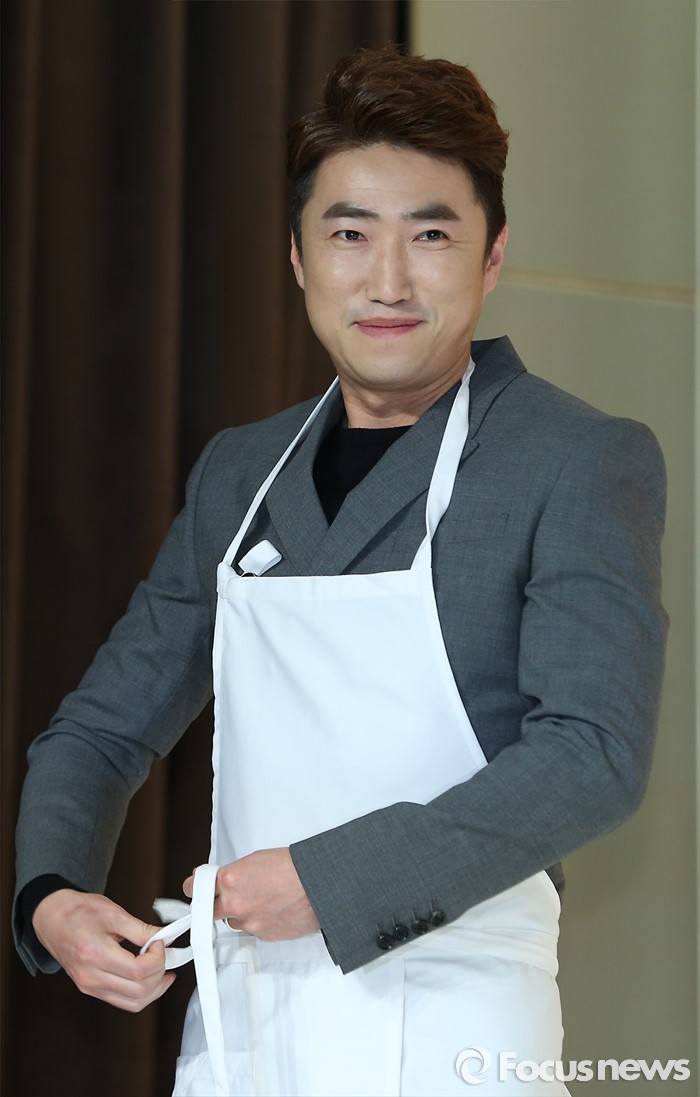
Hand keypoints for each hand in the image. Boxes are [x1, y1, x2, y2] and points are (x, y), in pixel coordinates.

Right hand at [32, 889, 175, 1011]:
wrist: (52, 919)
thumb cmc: (79, 911)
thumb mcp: (114, 913)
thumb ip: (142, 929)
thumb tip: (165, 938)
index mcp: (95, 954)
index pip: (137, 970)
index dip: (157, 958)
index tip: (161, 943)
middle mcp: (90, 976)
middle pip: (138, 990)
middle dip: (159, 973)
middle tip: (165, 954)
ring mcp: (89, 986)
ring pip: (133, 1003)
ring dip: (154, 989)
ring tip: (163, 970)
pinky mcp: (91, 990)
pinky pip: (123, 1001)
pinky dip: (141, 993)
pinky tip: (149, 978)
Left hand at [183, 848, 319, 940]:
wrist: (320, 884)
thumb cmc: (293, 866)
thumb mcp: (256, 859)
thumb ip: (233, 873)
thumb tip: (222, 881)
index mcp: (230, 879)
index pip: (194, 888)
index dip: (194, 888)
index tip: (194, 889)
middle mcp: (235, 904)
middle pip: (210, 911)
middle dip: (216, 904)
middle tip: (230, 896)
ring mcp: (249, 923)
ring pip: (234, 921)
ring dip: (242, 913)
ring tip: (264, 898)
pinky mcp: (263, 936)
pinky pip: (254, 929)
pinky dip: (260, 921)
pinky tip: (275, 908)